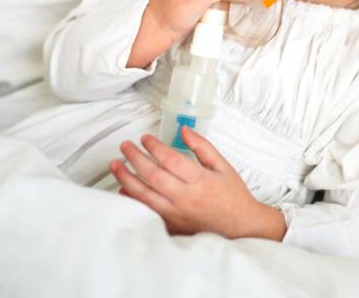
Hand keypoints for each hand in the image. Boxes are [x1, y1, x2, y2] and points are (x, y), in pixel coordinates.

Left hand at [110, 126, 286, 240]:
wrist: (242, 227)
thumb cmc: (233, 197)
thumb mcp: (222, 166)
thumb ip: (202, 146)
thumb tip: (184, 130)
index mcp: (199, 180)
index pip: (170, 159)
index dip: (154, 147)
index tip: (145, 138)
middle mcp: (185, 198)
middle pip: (152, 175)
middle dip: (134, 158)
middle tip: (125, 146)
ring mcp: (177, 214)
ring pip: (144, 195)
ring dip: (126, 179)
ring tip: (116, 165)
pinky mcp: (172, 226)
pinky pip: (147, 212)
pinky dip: (133, 201)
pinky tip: (124, 191)